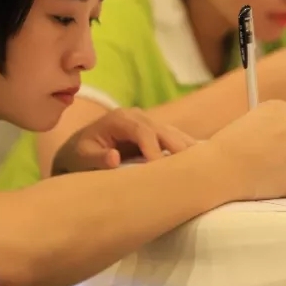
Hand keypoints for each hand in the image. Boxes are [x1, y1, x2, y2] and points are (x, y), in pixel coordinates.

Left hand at [53, 108, 195, 172]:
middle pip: (164, 130)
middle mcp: (137, 117)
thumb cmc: (78, 158)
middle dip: (179, 148)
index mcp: (120, 119)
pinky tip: (204, 164)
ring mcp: (149, 124)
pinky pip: (175, 142)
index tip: (162, 169)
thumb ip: (96, 158)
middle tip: (194, 168)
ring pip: (174, 134)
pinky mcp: (156, 135)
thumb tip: (114, 157)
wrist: (78, 154)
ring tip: (207, 166)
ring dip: (188, 150)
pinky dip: (188, 152)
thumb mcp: (80, 159)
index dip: (155, 149)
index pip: (143, 131)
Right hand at [209, 100, 285, 200]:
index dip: (273, 130)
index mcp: (280, 108)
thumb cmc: (225, 146)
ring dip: (285, 163)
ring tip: (260, 172)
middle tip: (263, 158)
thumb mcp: (243, 122)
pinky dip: (285, 182)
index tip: (263, 140)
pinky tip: (265, 183)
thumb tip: (268, 137)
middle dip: (283, 145)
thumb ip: (263, 126)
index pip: (285, 116)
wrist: (223, 169)